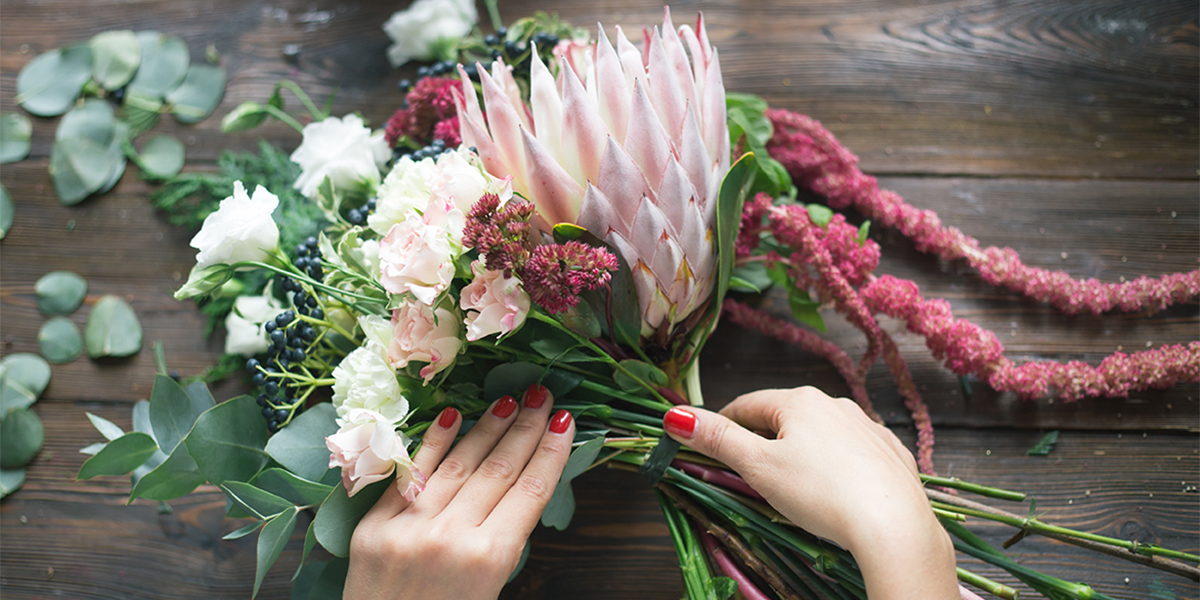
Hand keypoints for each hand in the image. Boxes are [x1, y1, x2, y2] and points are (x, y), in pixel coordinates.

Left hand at [346, 384, 574, 599]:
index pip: (531, 491)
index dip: (551, 452)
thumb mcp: (491, 591)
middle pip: (500, 470)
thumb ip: (502, 543)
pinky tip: (453, 415)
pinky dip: (432, 444)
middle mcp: (452, 537)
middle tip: (543, 394)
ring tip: (510, 399)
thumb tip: (518, 489)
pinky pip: (411, 476)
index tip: (566, 421)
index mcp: (490, 560)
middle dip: (526, 428)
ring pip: (459, 464)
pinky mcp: (374, 527)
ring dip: (488, 427)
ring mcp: (409, 528)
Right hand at [661, 387, 957, 599]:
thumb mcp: (759, 467)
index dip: (722, 424)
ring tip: (791, 486)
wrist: (893, 524)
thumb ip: (717, 439)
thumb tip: (675, 415)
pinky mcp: (891, 455)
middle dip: (762, 440)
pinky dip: (835, 466)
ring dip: (800, 451)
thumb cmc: (821, 493)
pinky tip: (834, 491)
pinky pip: (852, 454)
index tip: (709, 445)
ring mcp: (868, 428)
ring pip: (820, 435)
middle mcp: (836, 405)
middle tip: (747, 473)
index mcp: (799, 401)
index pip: (746, 405)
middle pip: (784, 417)